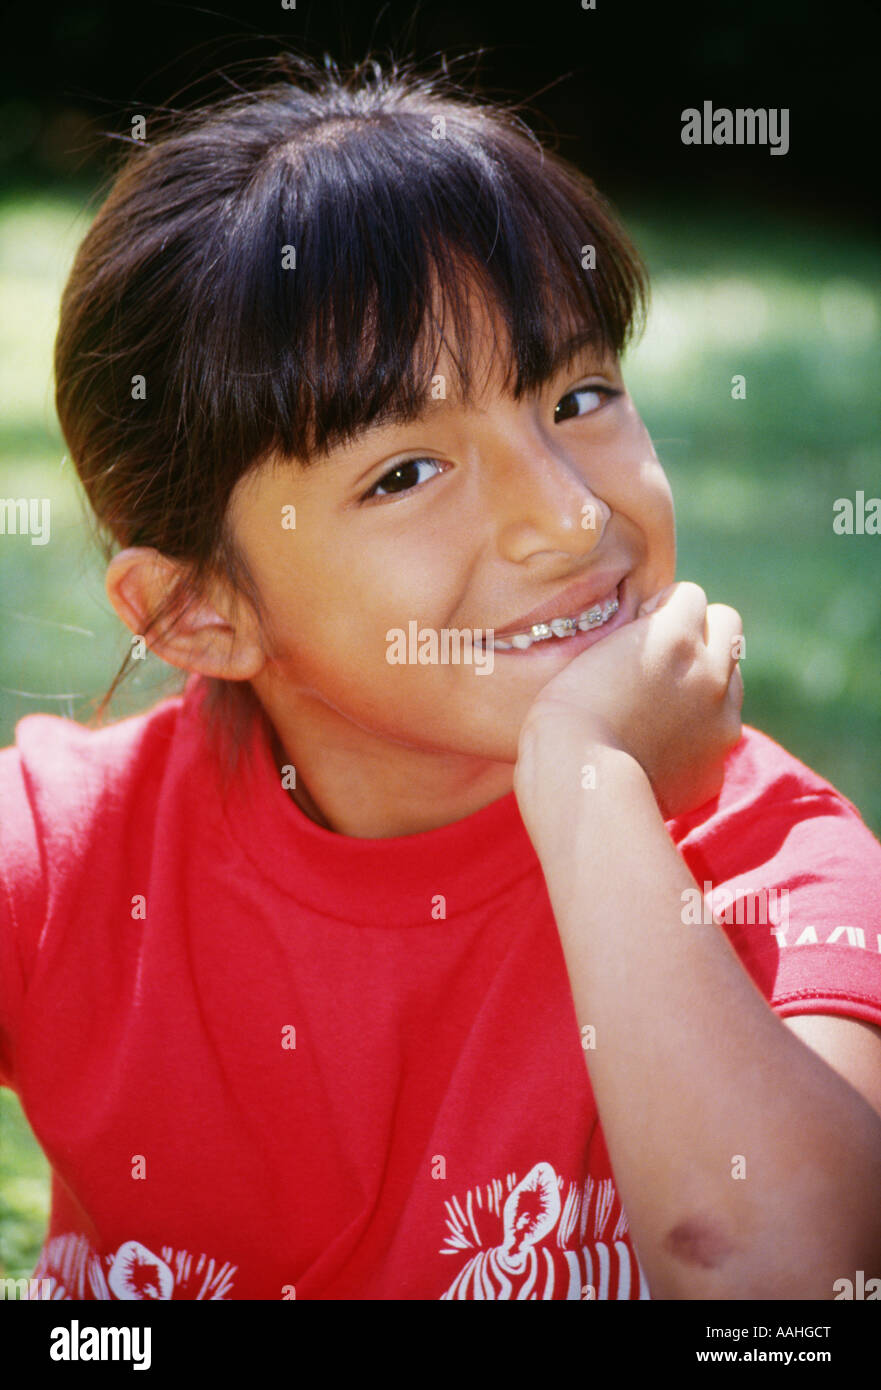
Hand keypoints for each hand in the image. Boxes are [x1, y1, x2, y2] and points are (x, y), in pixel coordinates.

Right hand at [516, 582, 744, 819]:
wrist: (580, 785)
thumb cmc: (566, 715)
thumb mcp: (593, 653)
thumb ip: (636, 637)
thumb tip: (658, 633)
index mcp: (676, 636)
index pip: (690, 594)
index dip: (662, 609)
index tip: (638, 629)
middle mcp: (710, 673)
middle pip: (727, 625)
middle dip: (701, 633)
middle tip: (663, 658)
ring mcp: (722, 723)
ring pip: (731, 680)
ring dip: (704, 683)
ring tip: (658, 708)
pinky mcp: (715, 767)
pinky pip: (716, 736)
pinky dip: (696, 738)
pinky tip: (658, 750)